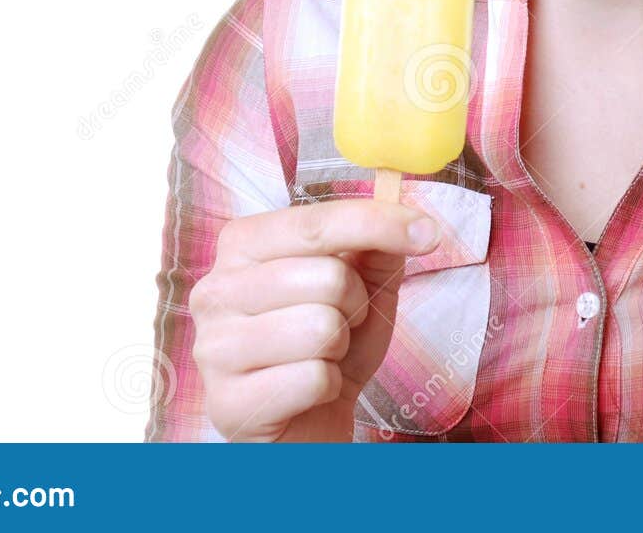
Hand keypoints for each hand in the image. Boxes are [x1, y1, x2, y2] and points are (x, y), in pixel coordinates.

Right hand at [188, 197, 440, 441]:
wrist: (302, 422)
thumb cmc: (327, 344)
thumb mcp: (362, 288)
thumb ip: (377, 248)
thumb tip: (411, 223)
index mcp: (243, 245)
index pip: (317, 222)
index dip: (378, 222)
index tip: (428, 231)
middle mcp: (215, 289)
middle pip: (329, 277)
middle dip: (356, 305)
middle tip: (342, 324)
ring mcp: (214, 348)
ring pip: (322, 329)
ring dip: (340, 347)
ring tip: (322, 355)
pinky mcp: (228, 402)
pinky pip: (313, 380)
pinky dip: (329, 387)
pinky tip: (308, 390)